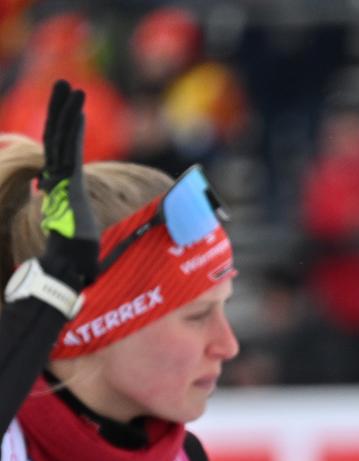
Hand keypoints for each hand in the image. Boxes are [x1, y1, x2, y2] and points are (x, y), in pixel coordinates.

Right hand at [37, 80, 97, 288]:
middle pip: (57, 136)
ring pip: (61, 138)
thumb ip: (83, 240)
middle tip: (64, 83)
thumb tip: (89, 263)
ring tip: (70, 86)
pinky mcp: (67, 184)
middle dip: (60, 109)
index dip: (65, 127)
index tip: (72, 109)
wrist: (69, 268)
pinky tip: (79, 111)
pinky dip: (73, 130)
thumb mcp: (83, 242)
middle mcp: (57, 179)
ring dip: (66, 110)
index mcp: (60, 187)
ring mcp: (60, 180)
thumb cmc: (76, 262)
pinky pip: (70, 151)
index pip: (62, 150)